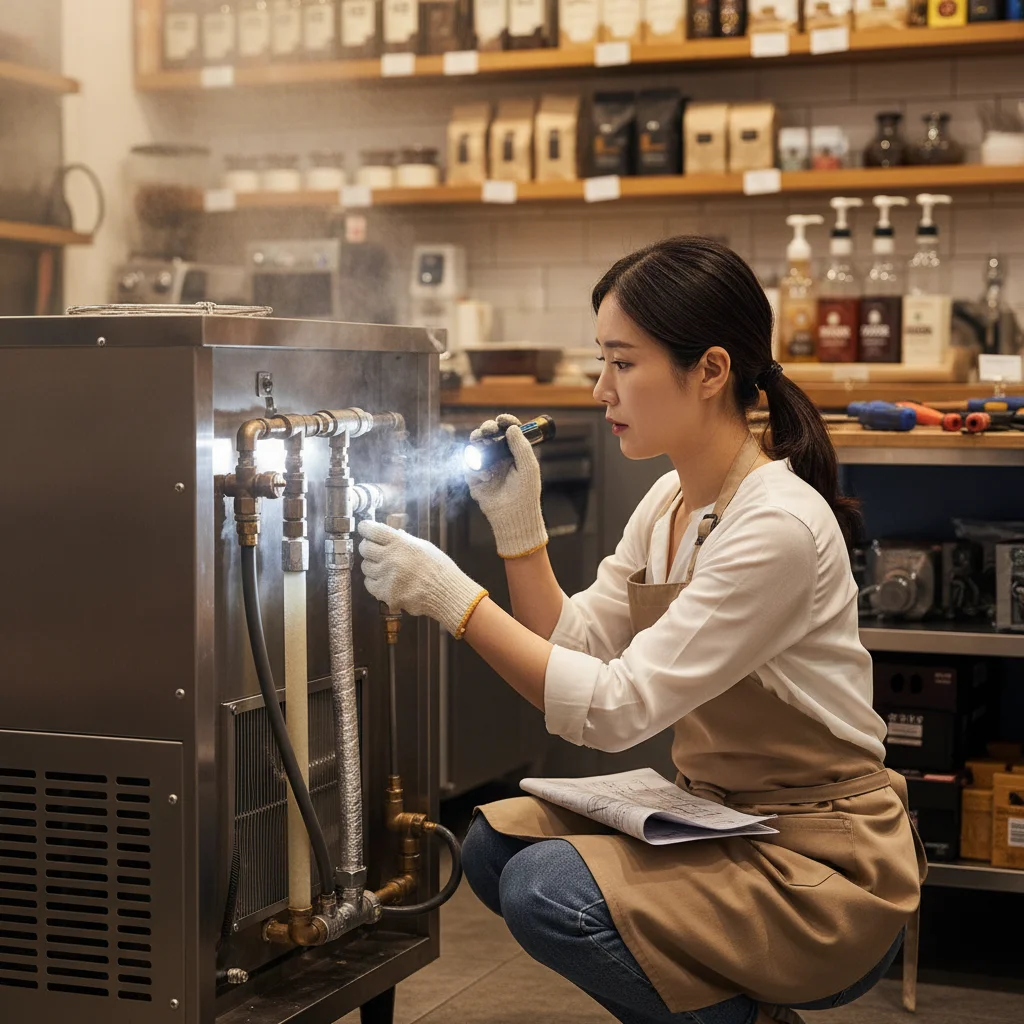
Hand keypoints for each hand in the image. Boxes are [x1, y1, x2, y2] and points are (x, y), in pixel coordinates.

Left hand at [357, 520, 487, 637]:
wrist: (446, 593)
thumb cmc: (439, 569)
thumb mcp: (424, 547)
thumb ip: (405, 540)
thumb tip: (394, 534)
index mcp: (400, 543)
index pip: (372, 530)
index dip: (365, 528)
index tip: (364, 529)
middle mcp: (391, 557)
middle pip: (364, 548)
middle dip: (368, 548)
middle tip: (375, 551)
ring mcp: (386, 576)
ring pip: (365, 567)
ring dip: (373, 566)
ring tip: (387, 569)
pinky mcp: (385, 593)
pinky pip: (370, 584)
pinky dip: (375, 582)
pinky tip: (388, 581)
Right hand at [465, 413, 546, 558]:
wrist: (514, 517)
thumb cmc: (526, 493)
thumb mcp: (529, 467)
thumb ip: (522, 447)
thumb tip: (512, 428)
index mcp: (514, 453)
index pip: (508, 432)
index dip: (505, 423)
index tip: (502, 420)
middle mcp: (499, 458)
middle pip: (489, 435)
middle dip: (486, 429)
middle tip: (488, 430)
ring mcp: (486, 467)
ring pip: (476, 447)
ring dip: (477, 442)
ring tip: (481, 445)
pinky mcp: (475, 479)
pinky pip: (469, 466)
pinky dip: (475, 468)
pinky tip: (486, 476)